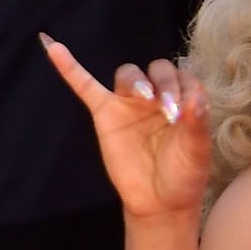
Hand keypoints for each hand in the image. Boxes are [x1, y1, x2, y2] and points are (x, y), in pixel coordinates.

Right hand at [41, 35, 210, 218]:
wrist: (159, 202)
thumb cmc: (183, 175)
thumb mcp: (196, 150)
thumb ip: (196, 122)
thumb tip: (196, 98)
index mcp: (184, 99)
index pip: (184, 78)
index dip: (184, 89)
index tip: (183, 114)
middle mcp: (157, 96)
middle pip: (158, 70)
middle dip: (164, 83)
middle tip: (167, 111)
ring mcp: (130, 103)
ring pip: (129, 74)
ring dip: (136, 80)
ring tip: (144, 97)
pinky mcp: (106, 114)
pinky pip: (85, 85)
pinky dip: (69, 67)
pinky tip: (53, 47)